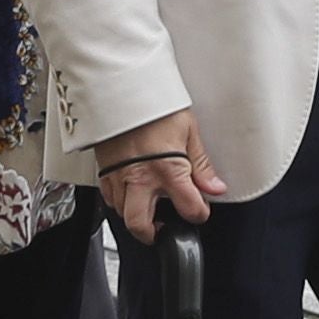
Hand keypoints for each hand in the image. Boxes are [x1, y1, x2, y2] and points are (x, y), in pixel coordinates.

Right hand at [95, 108, 220, 235]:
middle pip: (141, 225)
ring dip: (135, 215)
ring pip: (121, 213)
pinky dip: (118, 200)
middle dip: (152, 233)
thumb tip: (215, 187)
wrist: (121, 85)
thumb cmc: (154, 102)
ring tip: (148, 207)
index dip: (199, 213)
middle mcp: (141, 177)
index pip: (189, 209)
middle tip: (161, 229)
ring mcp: (119, 175)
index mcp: (168, 168)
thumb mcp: (188, 129)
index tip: (199, 210)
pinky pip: (108, 197)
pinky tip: (129, 191)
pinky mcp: (103, 168)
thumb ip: (201, 164)